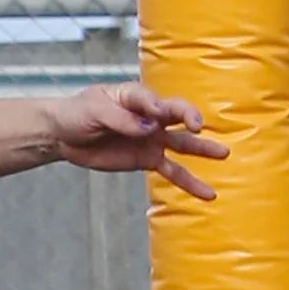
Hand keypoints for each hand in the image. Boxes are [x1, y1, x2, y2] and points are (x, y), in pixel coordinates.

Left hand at [47, 82, 226, 202]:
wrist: (65, 135)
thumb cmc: (78, 114)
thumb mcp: (94, 111)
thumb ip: (121, 118)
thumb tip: (149, 127)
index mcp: (136, 97)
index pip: (154, 100)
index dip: (157, 107)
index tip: (157, 114)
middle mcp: (150, 116)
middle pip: (177, 115)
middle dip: (190, 119)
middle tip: (199, 127)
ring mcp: (152, 138)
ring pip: (182, 143)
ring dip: (202, 149)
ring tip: (224, 154)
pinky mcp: (148, 158)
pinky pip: (172, 170)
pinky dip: (189, 181)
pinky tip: (207, 192)